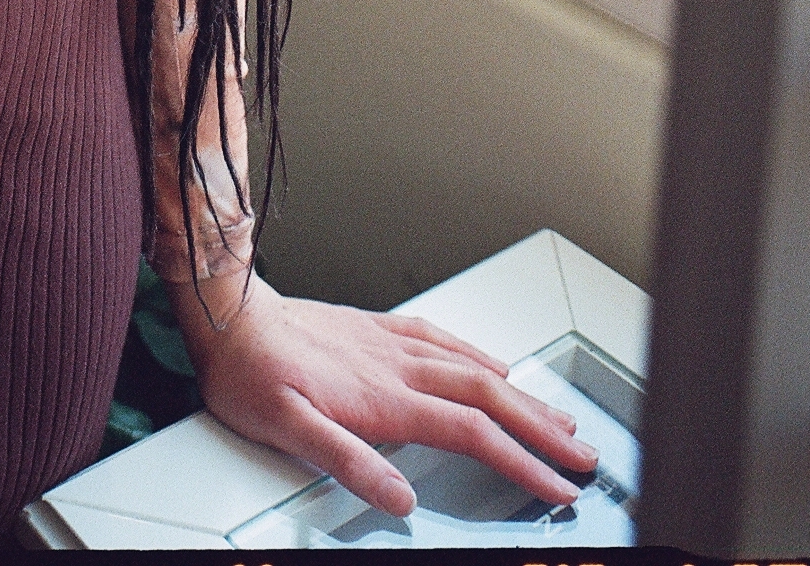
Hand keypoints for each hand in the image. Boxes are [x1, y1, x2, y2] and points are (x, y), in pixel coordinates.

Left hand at [166, 264, 597, 518]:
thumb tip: (401, 497)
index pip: (471, 433)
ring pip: (473, 368)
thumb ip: (346, 460)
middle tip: (584, 454)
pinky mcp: (375, 329)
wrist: (226, 312)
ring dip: (522, 393)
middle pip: (488, 397)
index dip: (521, 461)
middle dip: (542, 427)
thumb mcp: (285, 428)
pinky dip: (479, 357)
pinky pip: (442, 340)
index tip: (558, 485)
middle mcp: (395, 365)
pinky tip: (493, 365)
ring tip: (558, 416)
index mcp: (383, 397)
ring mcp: (388, 344)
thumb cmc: (249, 372)